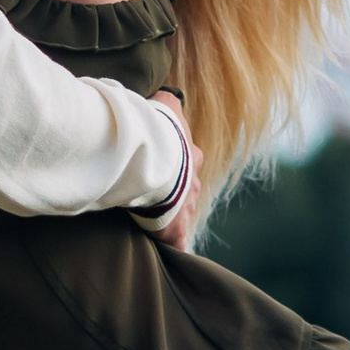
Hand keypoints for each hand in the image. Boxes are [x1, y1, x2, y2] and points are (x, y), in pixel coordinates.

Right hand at [152, 95, 202, 250]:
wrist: (156, 155)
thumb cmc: (156, 129)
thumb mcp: (164, 105)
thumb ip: (168, 101)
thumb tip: (168, 96)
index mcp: (190, 155)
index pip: (188, 161)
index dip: (176, 165)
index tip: (164, 169)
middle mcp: (194, 182)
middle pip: (188, 191)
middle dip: (176, 195)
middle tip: (158, 199)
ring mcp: (187, 206)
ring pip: (183, 214)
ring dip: (172, 218)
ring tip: (158, 223)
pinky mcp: (176, 228)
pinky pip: (176, 241)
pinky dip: (172, 245)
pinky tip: (168, 253)